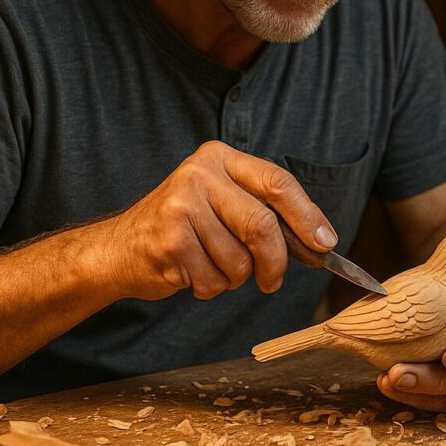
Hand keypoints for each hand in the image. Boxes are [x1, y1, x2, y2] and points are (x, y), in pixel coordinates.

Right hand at [100, 141, 337, 300]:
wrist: (120, 248)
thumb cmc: (184, 226)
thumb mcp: (222, 201)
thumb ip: (264, 210)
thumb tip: (320, 239)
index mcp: (220, 157)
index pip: (277, 182)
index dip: (307, 215)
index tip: (325, 243)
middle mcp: (199, 174)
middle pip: (261, 224)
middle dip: (275, 260)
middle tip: (273, 279)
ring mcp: (180, 206)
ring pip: (239, 260)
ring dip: (234, 278)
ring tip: (211, 265)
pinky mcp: (169, 241)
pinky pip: (214, 280)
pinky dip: (211, 287)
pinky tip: (191, 272)